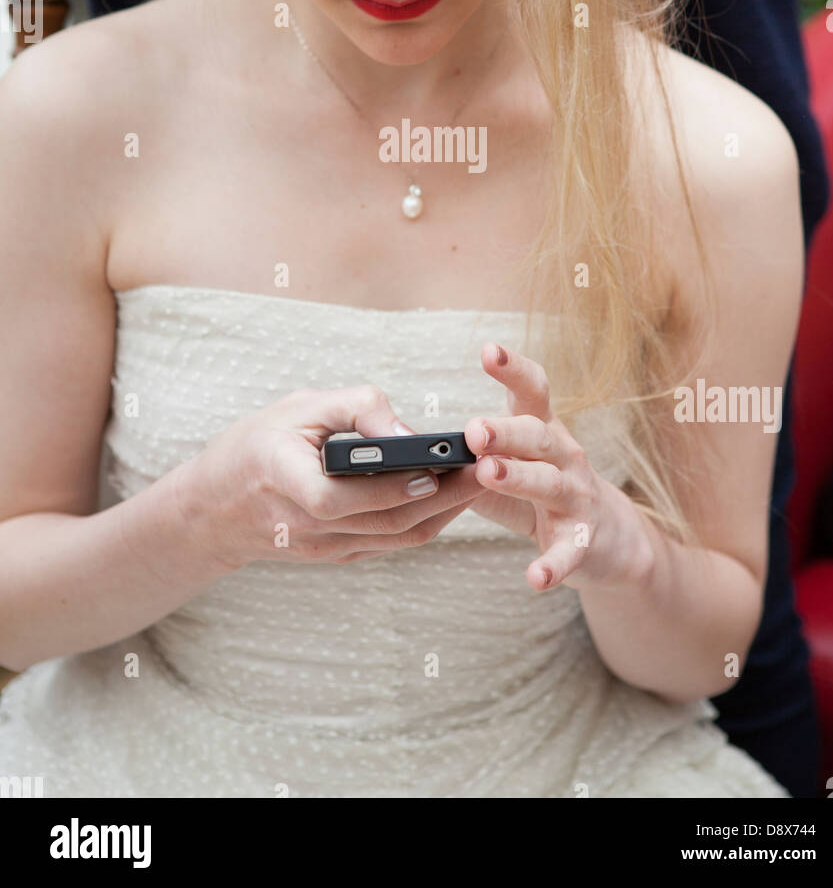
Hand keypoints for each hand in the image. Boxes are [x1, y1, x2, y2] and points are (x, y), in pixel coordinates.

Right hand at [174, 382, 485, 570]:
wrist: (216, 508)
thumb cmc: (258, 443)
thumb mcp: (298, 406)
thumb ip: (355, 409)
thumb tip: (409, 432)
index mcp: (280, 478)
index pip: (333, 498)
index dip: (386, 489)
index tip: (429, 469)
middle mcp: (302, 525)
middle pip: (381, 521)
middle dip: (441, 497)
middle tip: (487, 467)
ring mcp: (321, 549)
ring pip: (395, 537)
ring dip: (444, 511)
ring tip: (482, 477)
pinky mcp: (338, 557)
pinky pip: (391, 542)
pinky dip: (427, 521)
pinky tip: (454, 495)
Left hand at [463, 344, 652, 592]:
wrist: (607, 535)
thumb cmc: (541, 487)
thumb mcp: (509, 462)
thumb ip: (468, 457)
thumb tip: (410, 450)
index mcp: (542, 429)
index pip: (533, 390)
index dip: (513, 369)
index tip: (488, 351)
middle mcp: (564, 454)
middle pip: (537, 435)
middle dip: (505, 430)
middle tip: (473, 428)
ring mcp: (577, 496)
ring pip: (550, 483)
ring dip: (520, 478)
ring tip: (488, 474)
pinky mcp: (583, 539)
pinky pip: (569, 551)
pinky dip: (553, 564)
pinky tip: (534, 577)